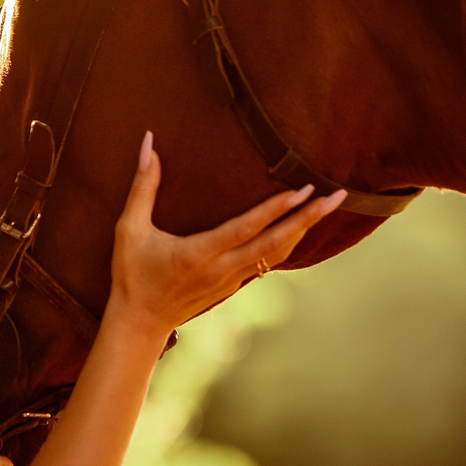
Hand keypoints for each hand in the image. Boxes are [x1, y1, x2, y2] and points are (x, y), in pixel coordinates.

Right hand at [109, 131, 346, 338]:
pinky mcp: (231, 287)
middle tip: (335, 196)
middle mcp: (221, 269)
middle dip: (308, 219)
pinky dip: (286, 245)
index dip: (277, 209)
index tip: (304, 190)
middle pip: (275, 244)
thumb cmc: (132, 274)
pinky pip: (266, 263)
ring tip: (325, 208)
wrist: (139, 322)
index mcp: (198, 253)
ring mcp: (230, 281)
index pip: (247, 228)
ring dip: (302, 231)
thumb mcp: (130, 229)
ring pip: (276, 255)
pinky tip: (298, 230)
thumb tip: (148, 144)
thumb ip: (142, 187)